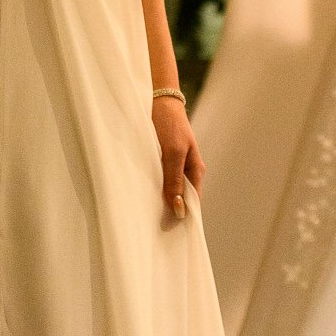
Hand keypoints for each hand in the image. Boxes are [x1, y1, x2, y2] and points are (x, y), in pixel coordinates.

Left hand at [153, 92, 203, 220]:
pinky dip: (151, 189)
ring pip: (168, 190)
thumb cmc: (168, 125)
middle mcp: (185, 171)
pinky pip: (158, 180)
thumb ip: (174, 180)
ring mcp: (173, 166)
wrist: (157, 100)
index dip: (184, 217)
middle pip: (180, 198)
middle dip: (170, 212)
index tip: (172, 235)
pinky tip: (141, 197)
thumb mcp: (173, 153)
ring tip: (146, 219)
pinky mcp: (161, 161)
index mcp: (195, 171)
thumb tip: (178, 209)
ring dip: (159, 201)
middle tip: (155, 231)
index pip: (192, 203)